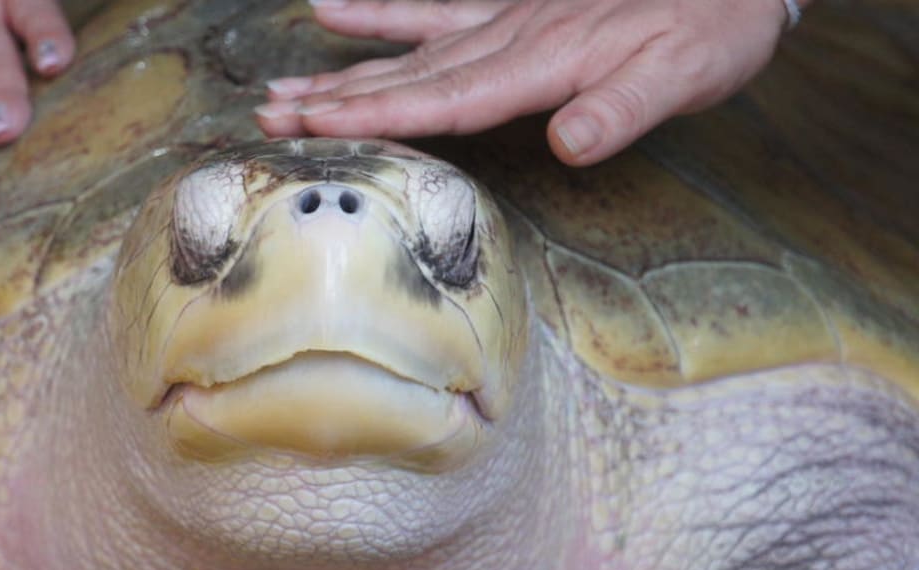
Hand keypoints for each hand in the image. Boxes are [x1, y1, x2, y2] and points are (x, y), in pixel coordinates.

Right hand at [256, 0, 793, 165]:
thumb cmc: (710, 27)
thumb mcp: (683, 74)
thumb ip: (622, 110)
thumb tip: (568, 145)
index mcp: (541, 63)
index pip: (442, 98)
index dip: (374, 114)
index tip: (313, 128)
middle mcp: (509, 38)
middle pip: (407, 74)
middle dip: (335, 99)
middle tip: (269, 116)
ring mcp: (507, 18)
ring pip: (409, 48)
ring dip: (345, 68)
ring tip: (285, 84)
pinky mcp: (516, 7)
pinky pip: (437, 9)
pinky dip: (387, 13)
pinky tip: (342, 9)